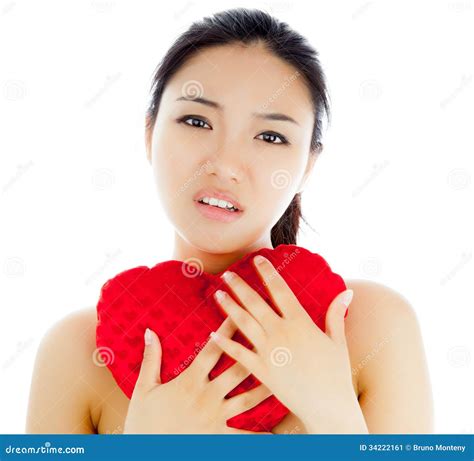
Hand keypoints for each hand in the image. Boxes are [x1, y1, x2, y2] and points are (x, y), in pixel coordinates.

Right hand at [123, 316, 272, 433]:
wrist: (144, 454)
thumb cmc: (142, 423)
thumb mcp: (143, 389)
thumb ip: (151, 359)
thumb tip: (150, 331)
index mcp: (190, 381)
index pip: (213, 349)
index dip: (228, 329)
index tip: (240, 313)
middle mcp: (207, 396)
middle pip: (237, 370)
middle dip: (255, 353)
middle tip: (272, 338)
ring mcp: (215, 418)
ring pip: (247, 399)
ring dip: (265, 387)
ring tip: (283, 376)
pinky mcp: (219, 438)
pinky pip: (244, 437)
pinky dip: (261, 436)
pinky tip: (277, 433)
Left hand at [210, 254, 367, 433]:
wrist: (328, 408)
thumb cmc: (336, 374)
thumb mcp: (337, 341)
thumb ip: (336, 314)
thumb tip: (348, 292)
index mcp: (300, 323)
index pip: (280, 290)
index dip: (267, 273)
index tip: (257, 259)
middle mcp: (281, 333)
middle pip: (255, 303)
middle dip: (240, 286)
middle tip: (227, 274)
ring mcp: (269, 352)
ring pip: (243, 323)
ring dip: (228, 307)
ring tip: (217, 294)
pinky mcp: (261, 371)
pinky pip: (238, 354)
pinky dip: (225, 343)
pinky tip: (212, 332)